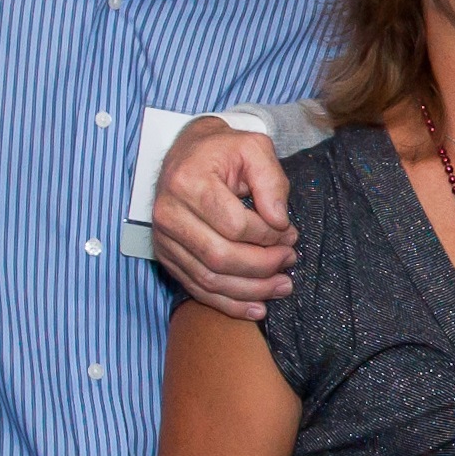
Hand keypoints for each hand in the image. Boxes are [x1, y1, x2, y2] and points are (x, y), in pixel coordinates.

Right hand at [156, 117, 299, 318]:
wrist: (188, 154)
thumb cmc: (224, 151)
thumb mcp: (254, 148)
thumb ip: (271, 181)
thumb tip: (279, 221)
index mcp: (188, 182)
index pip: (234, 225)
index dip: (268, 236)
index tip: (290, 234)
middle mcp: (168, 213)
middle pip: (220, 257)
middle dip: (263, 267)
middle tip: (290, 261)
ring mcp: (164, 239)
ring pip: (210, 279)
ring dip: (251, 290)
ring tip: (282, 287)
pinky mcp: (166, 256)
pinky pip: (197, 289)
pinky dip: (229, 303)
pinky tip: (256, 308)